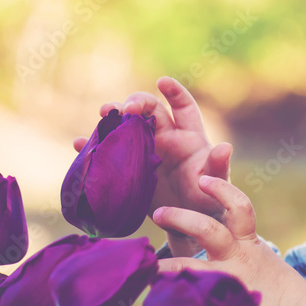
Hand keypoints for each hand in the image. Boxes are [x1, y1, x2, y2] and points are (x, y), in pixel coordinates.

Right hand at [73, 77, 230, 256]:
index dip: (174, 92)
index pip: (183, 107)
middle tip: (125, 108)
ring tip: (102, 114)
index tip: (163, 82)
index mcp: (189, 137)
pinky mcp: (129, 167)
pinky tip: (80, 144)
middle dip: (137, 102)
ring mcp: (145, 150)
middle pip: (149, 111)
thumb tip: (225, 147)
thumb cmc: (207, 199)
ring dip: (113, 117)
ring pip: (127, 125)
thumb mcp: (215, 184)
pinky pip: (109, 151)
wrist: (187, 223)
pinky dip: (94, 146)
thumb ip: (218, 167)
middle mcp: (166, 137)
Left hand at [153, 175, 305, 305]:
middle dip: (180, 218)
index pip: (239, 207)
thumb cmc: (278, 290)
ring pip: (191, 266)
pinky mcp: (222, 304)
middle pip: (208, 230)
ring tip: (148, 264)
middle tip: (159, 212)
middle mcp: (238, 257)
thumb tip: (213, 241)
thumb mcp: (261, 260)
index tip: (203, 179)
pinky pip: (191, 298)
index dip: (221, 190)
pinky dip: (172, 297)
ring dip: (166, 264)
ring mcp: (228, 281)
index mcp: (249, 242)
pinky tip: (155, 299)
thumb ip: (239, 247)